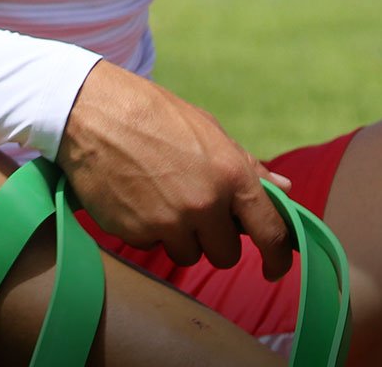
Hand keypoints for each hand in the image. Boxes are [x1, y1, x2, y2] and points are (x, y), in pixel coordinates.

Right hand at [57, 61, 294, 279]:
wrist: (95, 113)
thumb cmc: (157, 116)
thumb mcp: (209, 131)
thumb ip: (248, 167)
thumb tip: (285, 190)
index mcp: (232, 174)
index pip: (270, 232)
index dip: (278, 256)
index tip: (276, 267)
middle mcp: (205, 203)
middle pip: (226, 254)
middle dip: (216, 239)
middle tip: (198, 210)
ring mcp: (170, 222)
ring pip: (189, 254)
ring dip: (181, 237)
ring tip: (162, 196)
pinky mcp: (137, 233)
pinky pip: (154, 247)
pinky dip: (150, 231)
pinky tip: (138, 197)